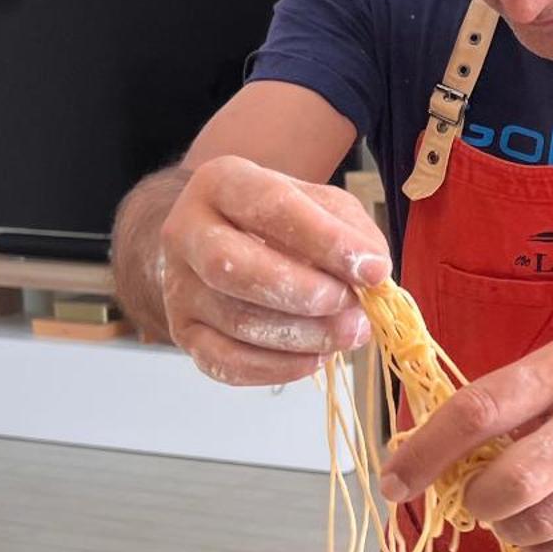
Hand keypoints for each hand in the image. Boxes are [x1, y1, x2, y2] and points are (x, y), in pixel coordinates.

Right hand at [157, 156, 389, 384]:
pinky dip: (278, 368)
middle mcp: (186, 231)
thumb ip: (352, 232)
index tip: (374, 270)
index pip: (270, 207)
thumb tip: (372, 273)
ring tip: (348, 333)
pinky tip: (315, 357)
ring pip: (236, 321)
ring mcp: (178, 285)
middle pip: (232, 267)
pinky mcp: (183, 332)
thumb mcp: (324, 206)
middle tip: (353, 307)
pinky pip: (225, 362)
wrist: (232, 241)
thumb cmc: (285, 222)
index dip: (326, 242)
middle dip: (304, 294)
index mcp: (222, 183)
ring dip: (304, 336)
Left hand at [379, 300, 552, 551]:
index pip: (480, 411)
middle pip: (515, 481)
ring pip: (548, 522)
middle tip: (466, 496)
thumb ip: (520, 395)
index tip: (394, 478)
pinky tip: (537, 540)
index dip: (425, 451)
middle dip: (472, 500)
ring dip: (507, 529)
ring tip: (506, 514)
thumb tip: (448, 447)